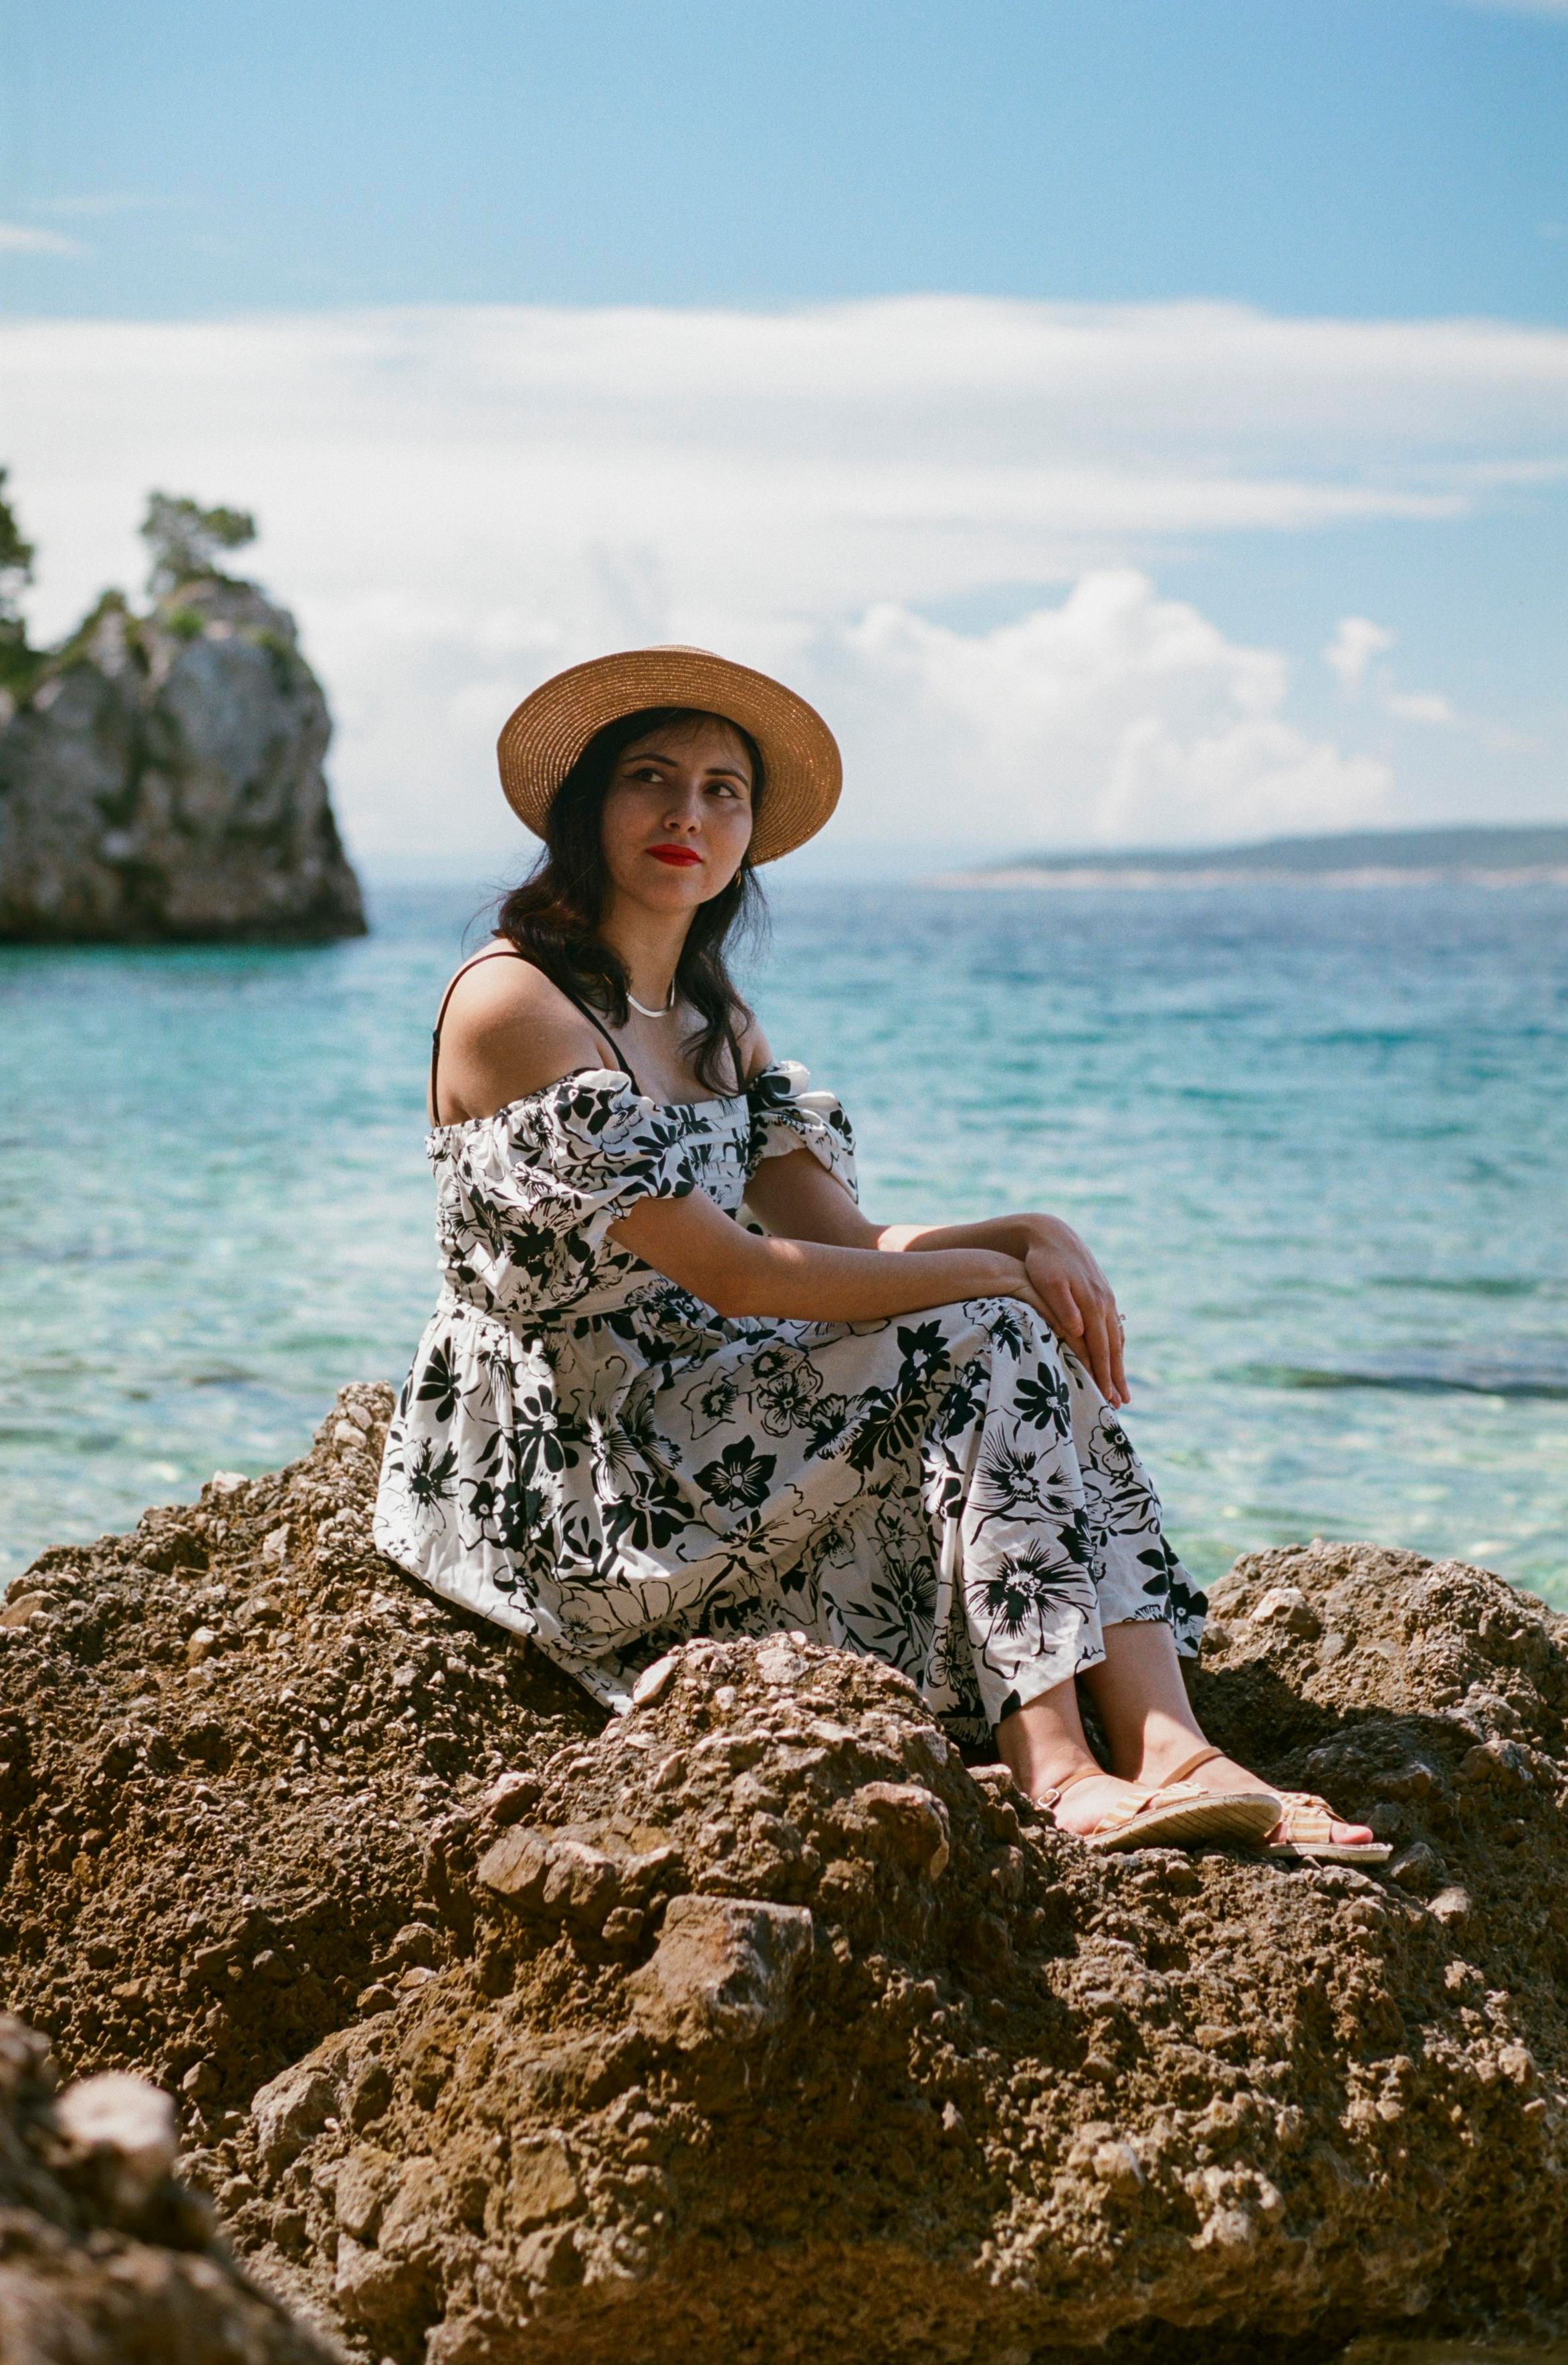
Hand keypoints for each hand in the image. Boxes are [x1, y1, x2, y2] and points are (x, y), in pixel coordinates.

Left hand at [1022, 1219, 1128, 1405]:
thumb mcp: (1048, 1282)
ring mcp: (1105, 1299)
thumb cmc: (1043, 1262)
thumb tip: (1078, 1329)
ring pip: (1115, 1339)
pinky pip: (1112, 1326)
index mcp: (1092, 1304)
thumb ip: (1063, 1306)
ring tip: (1121, 1389)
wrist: (1051, 1234)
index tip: (1107, 1398)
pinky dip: (1116, 1346)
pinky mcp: (1101, 1294)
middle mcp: (1104, 1304)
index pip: (1100, 1348)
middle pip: (1112, 1348)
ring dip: (1118, 1365)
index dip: (1104, 1374)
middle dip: (1116, 1378)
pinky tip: (1115, 1357)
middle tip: (1121, 1405)